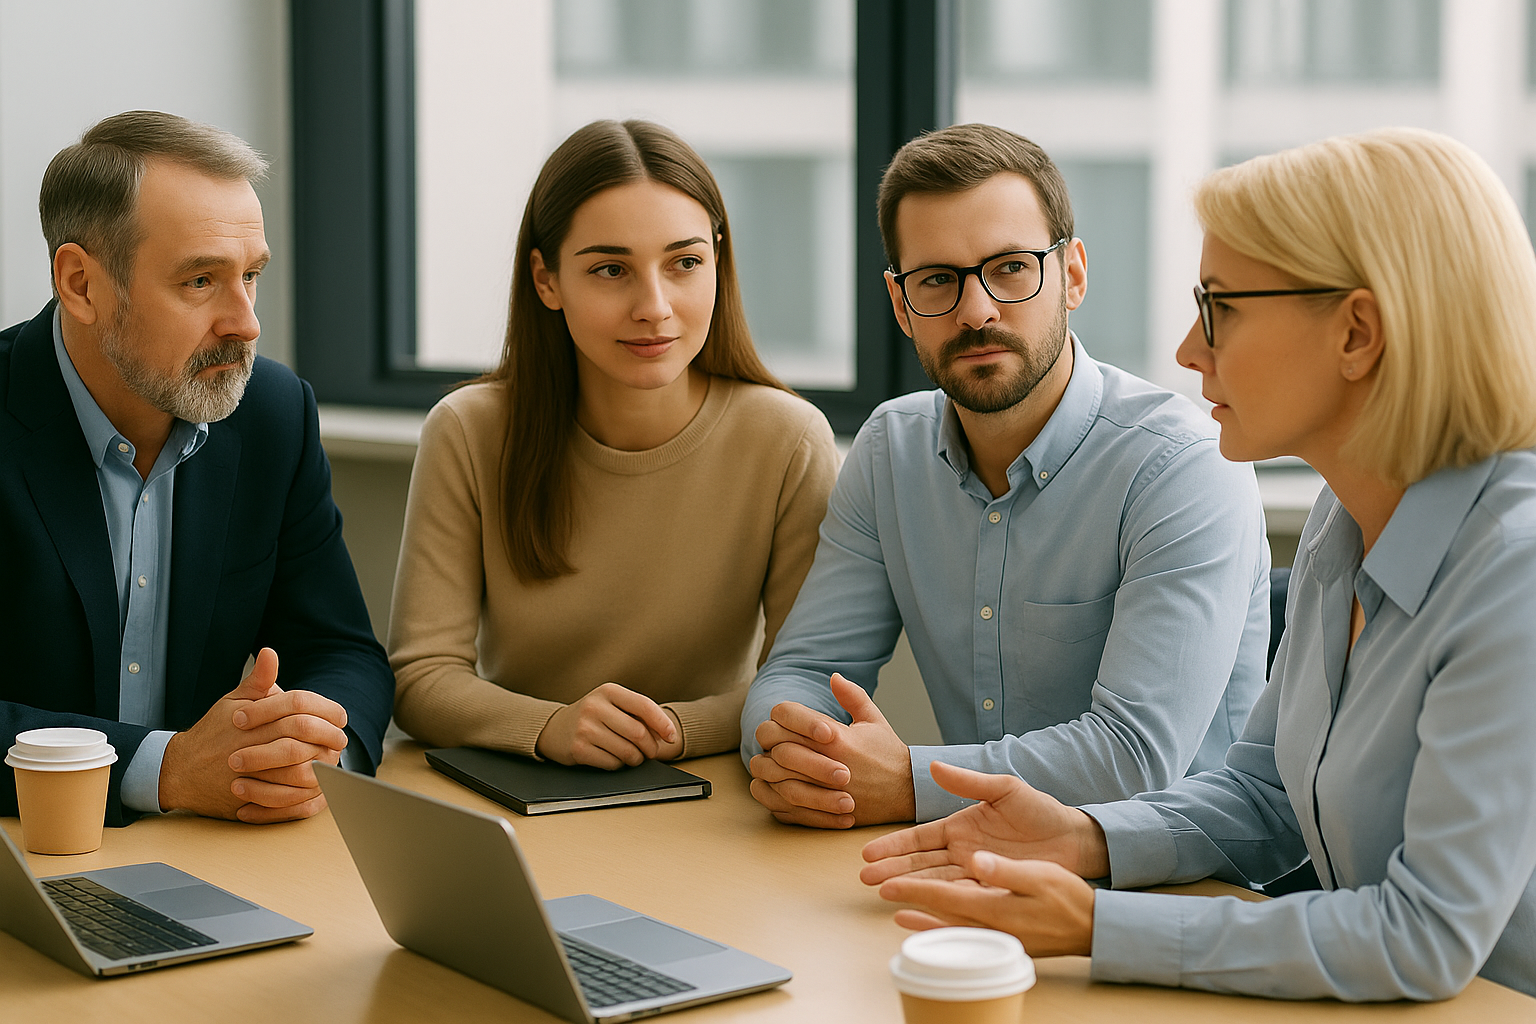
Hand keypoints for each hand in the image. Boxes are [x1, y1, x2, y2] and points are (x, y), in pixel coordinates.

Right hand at [160, 648, 348, 822]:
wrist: (180, 771)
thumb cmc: (212, 732)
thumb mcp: (232, 702)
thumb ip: (257, 681)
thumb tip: (270, 653)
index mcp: (253, 719)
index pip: (299, 708)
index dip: (325, 712)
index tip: (340, 717)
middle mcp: (253, 745)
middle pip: (303, 737)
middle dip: (328, 738)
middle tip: (340, 741)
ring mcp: (251, 775)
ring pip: (299, 771)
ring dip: (322, 767)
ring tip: (332, 763)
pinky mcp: (249, 800)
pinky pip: (286, 801)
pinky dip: (305, 795)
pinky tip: (316, 788)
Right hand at [536, 682, 681, 768]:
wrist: (554, 728)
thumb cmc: (592, 716)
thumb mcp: (611, 704)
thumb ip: (637, 713)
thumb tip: (666, 734)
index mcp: (608, 691)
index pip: (644, 706)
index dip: (663, 724)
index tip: (671, 737)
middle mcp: (595, 707)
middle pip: (638, 733)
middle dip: (651, 747)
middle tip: (651, 752)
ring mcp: (585, 728)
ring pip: (627, 751)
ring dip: (636, 759)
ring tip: (634, 756)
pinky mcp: (578, 749)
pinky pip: (612, 763)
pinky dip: (619, 765)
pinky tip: (614, 758)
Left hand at [748, 673, 913, 827]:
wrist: (906, 793)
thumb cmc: (887, 755)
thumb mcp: (873, 720)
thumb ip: (852, 696)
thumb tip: (833, 676)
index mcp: (835, 737)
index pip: (785, 715)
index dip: (781, 714)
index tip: (788, 720)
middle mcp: (824, 762)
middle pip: (773, 742)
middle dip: (768, 738)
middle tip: (774, 740)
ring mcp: (819, 791)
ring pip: (770, 773)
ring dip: (765, 765)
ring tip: (771, 761)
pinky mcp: (816, 813)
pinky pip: (776, 804)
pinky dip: (768, 793)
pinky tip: (774, 785)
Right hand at [859, 761, 1109, 885]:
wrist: (1074, 840)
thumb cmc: (1040, 810)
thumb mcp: (1004, 790)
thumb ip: (968, 782)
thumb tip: (935, 765)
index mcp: (959, 826)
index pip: (919, 837)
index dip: (894, 845)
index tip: (869, 853)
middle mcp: (961, 852)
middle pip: (920, 863)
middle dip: (892, 870)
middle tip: (865, 879)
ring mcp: (974, 874)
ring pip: (935, 882)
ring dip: (910, 888)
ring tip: (882, 894)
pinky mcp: (991, 891)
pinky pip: (962, 899)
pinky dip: (940, 904)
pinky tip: (920, 908)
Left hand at [878, 850, 1096, 956]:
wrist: (1092, 927)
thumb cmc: (1068, 897)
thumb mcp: (1040, 875)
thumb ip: (1006, 870)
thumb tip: (977, 860)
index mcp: (995, 903)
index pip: (945, 893)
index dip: (915, 887)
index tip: (888, 884)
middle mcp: (990, 923)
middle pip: (941, 911)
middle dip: (911, 902)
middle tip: (882, 894)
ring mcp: (996, 934)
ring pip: (950, 926)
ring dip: (924, 921)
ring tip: (899, 918)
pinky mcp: (1004, 939)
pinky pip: (967, 934)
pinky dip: (947, 931)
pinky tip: (938, 929)